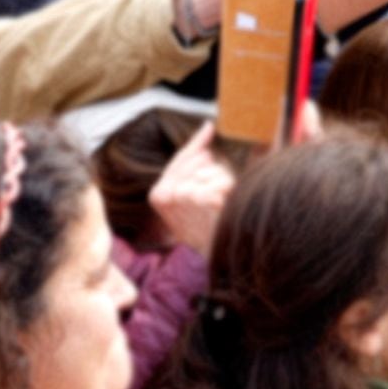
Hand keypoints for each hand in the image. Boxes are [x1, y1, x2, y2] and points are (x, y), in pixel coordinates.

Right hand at [148, 122, 235, 252]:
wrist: (224, 262)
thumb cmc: (211, 231)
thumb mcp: (194, 199)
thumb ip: (195, 166)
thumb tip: (207, 126)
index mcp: (158, 194)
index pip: (180, 159)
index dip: (197, 144)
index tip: (209, 128)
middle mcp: (164, 194)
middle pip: (199, 160)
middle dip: (215, 172)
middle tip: (221, 196)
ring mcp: (180, 196)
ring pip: (212, 170)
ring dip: (224, 185)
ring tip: (222, 209)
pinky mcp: (198, 198)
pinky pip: (221, 181)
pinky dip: (229, 192)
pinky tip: (224, 209)